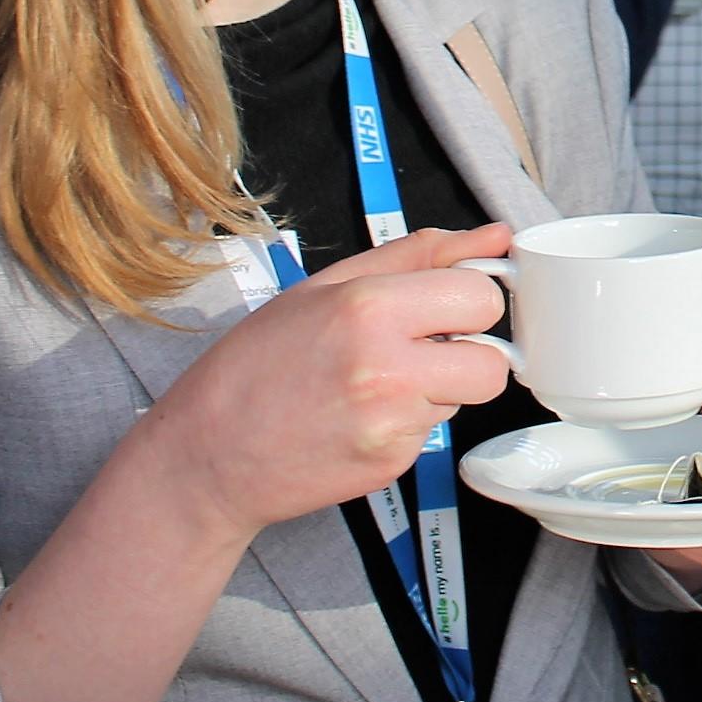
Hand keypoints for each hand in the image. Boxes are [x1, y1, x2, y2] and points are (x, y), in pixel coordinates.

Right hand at [139, 225, 515, 547]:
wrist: (207, 454)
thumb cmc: (257, 364)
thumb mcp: (325, 288)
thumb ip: (417, 256)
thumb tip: (492, 237)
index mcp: (369, 308)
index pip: (481, 296)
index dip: (468, 299)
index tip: (447, 305)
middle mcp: (387, 368)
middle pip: (494, 360)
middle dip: (470, 350)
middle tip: (425, 346)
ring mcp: (392, 424)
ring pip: (466, 395)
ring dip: (439, 386)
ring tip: (377, 381)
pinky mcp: (393, 464)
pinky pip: (433, 431)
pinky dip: (409, 421)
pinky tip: (361, 416)